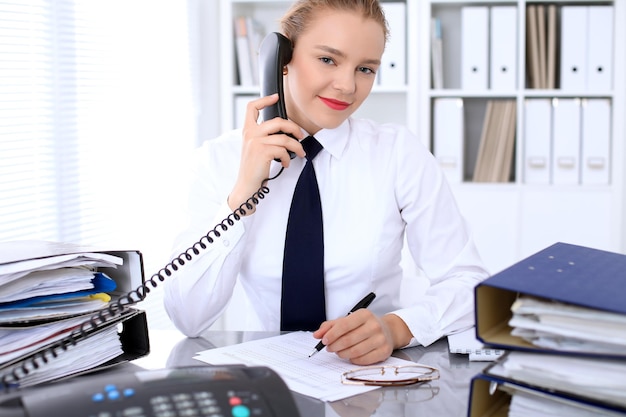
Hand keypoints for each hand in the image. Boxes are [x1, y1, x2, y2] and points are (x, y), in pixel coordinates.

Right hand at [228, 94, 304, 211]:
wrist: (246, 185)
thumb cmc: (253, 168)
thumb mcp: (254, 148)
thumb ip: (263, 136)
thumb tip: (285, 131)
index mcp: (247, 130)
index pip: (252, 107)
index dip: (264, 99)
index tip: (275, 97)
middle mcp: (250, 134)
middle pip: (278, 121)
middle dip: (294, 128)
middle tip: (301, 136)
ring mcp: (256, 142)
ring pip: (285, 138)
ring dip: (296, 147)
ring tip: (299, 153)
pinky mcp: (263, 152)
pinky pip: (283, 150)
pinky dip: (288, 158)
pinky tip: (285, 164)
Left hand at [313, 310, 412, 365]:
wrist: (388, 330)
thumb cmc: (364, 325)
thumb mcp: (348, 320)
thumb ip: (330, 326)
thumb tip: (317, 335)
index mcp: (364, 315)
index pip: (344, 325)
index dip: (332, 334)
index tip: (324, 340)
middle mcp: (374, 326)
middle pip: (348, 340)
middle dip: (335, 346)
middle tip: (329, 348)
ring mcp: (381, 339)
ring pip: (355, 351)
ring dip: (342, 354)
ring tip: (339, 352)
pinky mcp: (384, 352)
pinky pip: (363, 360)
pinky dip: (353, 360)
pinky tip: (350, 356)